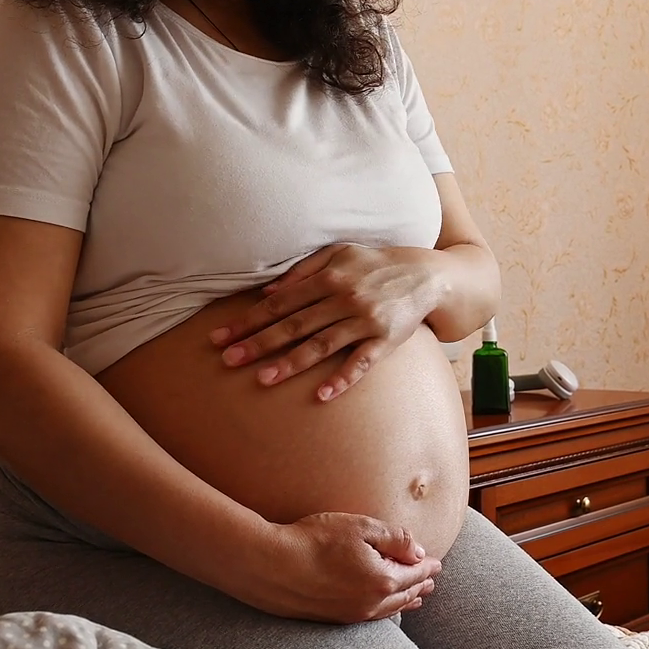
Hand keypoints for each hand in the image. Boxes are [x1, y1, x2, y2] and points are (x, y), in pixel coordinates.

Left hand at [209, 244, 441, 399]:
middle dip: (259, 343)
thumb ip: (304, 269)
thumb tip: (268, 292)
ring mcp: (365, 321)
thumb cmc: (376, 264)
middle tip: (228, 360)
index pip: (280, 303)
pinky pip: (361, 363)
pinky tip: (321, 395)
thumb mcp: (340, 254)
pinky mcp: (386, 340)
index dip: (249, 320)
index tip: (221, 337)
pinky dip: (342, 379)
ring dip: (291, 362)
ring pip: (322, 345)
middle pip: (295, 324)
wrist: (427, 274)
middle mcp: (345, 298)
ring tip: (263, 379)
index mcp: (329, 277)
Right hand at [227, 511, 440, 622]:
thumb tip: (419, 551)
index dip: (427, 566)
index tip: (437, 563)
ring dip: (405, 601)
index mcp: (383, 579)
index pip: (415, 573)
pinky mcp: (333, 618)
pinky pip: (370, 617)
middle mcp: (371, 603)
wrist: (270, 566)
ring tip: (416, 598)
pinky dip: (385, 611)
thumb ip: (395, 539)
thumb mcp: (361, 528)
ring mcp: (352, 614)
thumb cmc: (314, 540)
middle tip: (431, 580)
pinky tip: (381, 609)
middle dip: (420, 586)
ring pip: (388, 609)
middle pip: (405, 594)